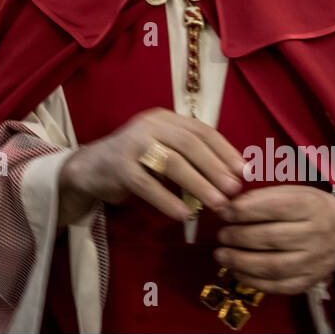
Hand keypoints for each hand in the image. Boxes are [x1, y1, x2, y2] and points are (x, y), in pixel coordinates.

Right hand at [57, 108, 245, 226]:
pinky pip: (147, 184)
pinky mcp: (118, 166)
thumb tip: (233, 176)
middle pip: (189, 144)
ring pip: (172, 163)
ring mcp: (132, 144)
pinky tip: (183, 214)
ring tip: (217, 204)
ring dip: (198, 184)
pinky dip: (167, 200)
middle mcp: (149, 125)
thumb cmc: (136, 162)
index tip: (244, 172)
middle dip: (215, 168)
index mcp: (165, 118)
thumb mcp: (164, 151)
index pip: (202, 130)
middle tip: (234, 190)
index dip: (225, 151)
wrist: (89, 169)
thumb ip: (191, 157)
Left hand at [214, 184, 334, 294]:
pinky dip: (253, 281)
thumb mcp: (295, 192)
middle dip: (239, 237)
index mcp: (311, 206)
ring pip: (273, 266)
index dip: (244, 211)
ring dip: (241, 262)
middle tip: (221, 235)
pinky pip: (279, 286)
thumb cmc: (312, 208)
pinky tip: (236, 272)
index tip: (224, 212)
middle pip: (271, 238)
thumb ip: (264, 197)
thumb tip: (229, 206)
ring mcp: (313, 261)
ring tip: (221, 255)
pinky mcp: (310, 281)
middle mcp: (315, 235)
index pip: (274, 208)